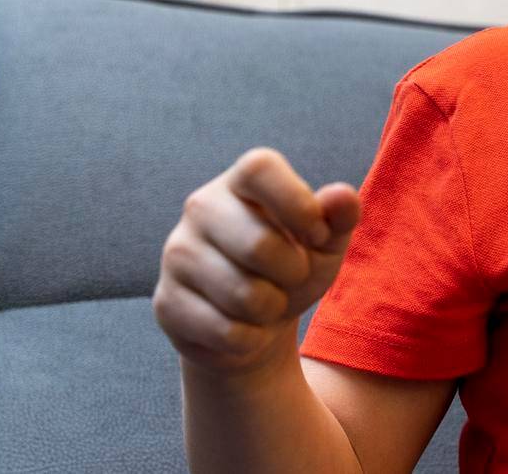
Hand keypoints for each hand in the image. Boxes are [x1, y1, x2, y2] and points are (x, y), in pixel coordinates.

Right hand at [152, 146, 361, 378]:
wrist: (255, 323)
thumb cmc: (293, 267)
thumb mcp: (326, 242)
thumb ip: (339, 216)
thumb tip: (342, 196)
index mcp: (241, 182)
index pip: (260, 168)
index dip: (297, 203)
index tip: (317, 234)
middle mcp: (201, 207)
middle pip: (258, 245)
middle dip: (293, 273)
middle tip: (293, 276)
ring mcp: (177, 254)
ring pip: (242, 295)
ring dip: (272, 309)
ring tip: (267, 301)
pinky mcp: (166, 302)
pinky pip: (225, 332)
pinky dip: (251, 339)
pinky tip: (242, 327)